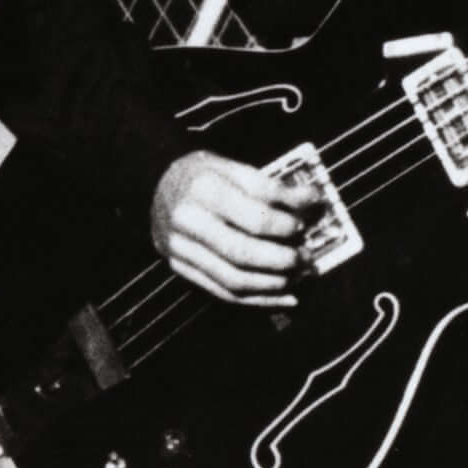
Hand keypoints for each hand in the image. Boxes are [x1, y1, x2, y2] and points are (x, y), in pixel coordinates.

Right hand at [151, 149, 308, 307]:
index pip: (255, 214)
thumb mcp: (233, 167)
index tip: (308, 218)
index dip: (288, 222)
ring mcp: (180, 249)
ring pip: (233, 279)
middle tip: (306, 256)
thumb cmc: (202, 174)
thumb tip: (311, 202)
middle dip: (283, 259)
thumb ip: (269, 187)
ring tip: (298, 276)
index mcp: (204, 188)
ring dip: (273, 283)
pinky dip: (259, 300)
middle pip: (243, 252)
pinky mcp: (180, 268)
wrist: (157, 184)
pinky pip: (223, 292)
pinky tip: (285, 297)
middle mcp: (188, 220)